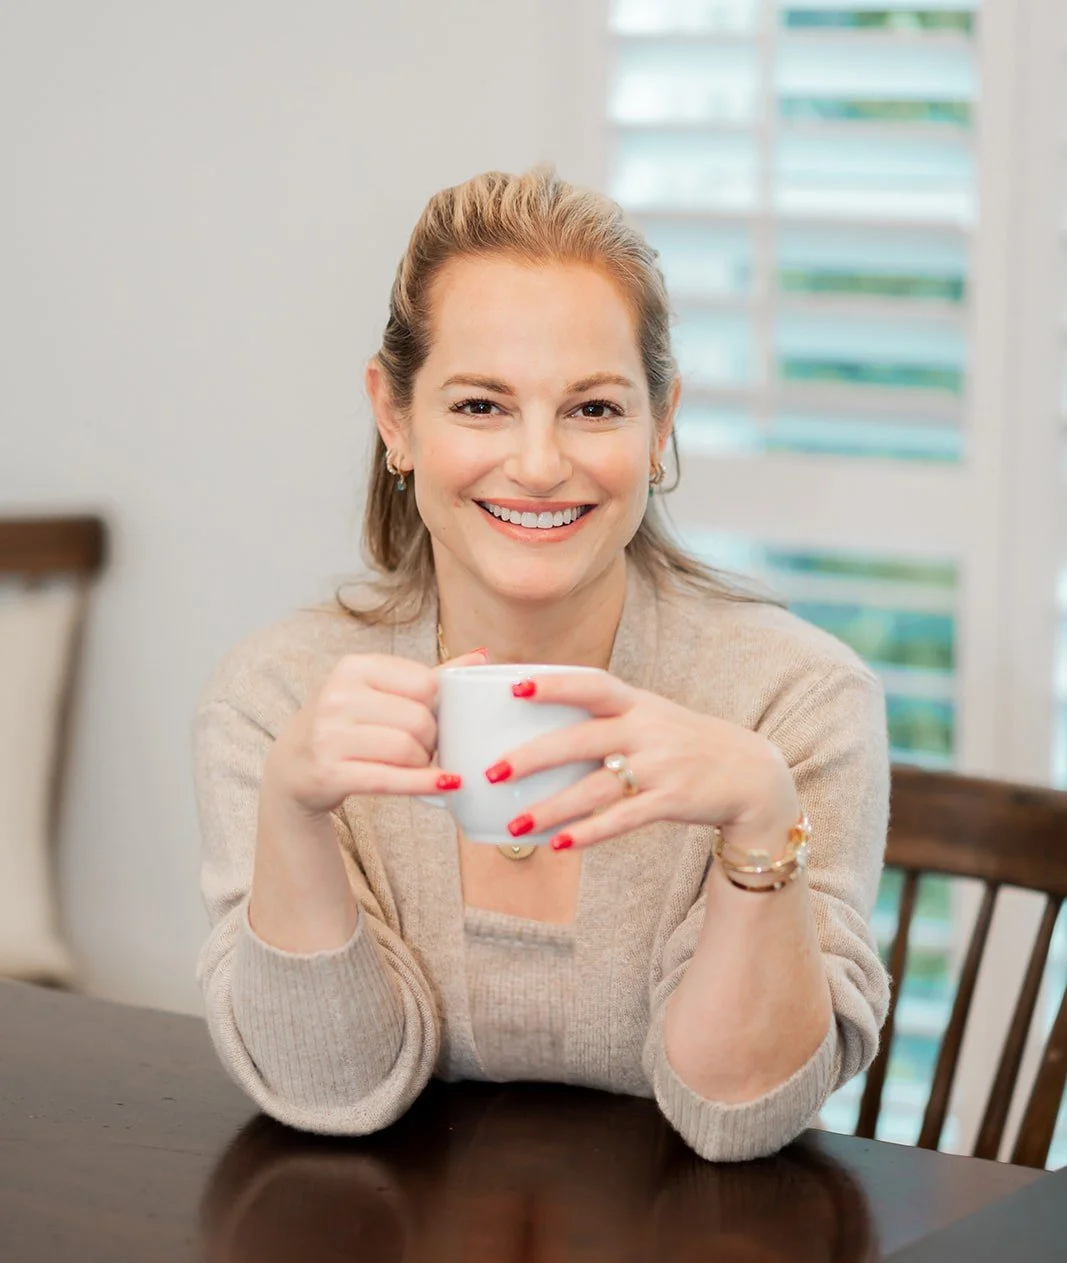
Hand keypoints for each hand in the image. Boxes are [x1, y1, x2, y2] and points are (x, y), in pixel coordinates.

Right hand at [263, 648, 487, 817]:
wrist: (292, 765)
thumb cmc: (345, 724)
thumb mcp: (378, 691)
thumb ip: (429, 676)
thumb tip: (483, 657)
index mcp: (353, 667)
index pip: (424, 683)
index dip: (439, 706)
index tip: (435, 719)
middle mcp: (337, 696)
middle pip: (418, 719)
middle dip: (433, 739)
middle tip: (427, 749)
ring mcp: (329, 735)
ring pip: (407, 749)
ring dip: (424, 763)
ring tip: (419, 764)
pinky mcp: (329, 772)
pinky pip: (389, 779)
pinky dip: (423, 783)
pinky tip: (446, 784)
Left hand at [492, 671, 799, 850]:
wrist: (752, 774)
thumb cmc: (687, 744)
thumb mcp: (653, 716)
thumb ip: (609, 716)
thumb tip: (545, 721)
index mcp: (638, 704)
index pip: (592, 683)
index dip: (554, 684)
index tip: (513, 686)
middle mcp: (647, 731)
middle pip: (581, 739)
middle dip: (534, 756)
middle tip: (493, 770)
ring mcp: (660, 767)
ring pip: (595, 788)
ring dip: (551, 808)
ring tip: (515, 825)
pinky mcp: (672, 802)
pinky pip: (622, 820)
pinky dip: (589, 833)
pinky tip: (560, 844)